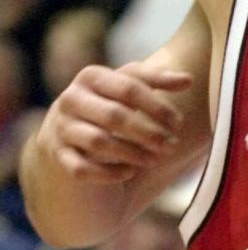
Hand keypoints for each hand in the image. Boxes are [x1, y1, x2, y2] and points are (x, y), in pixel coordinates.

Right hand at [38, 62, 191, 181]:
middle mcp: (71, 99)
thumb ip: (156, 80)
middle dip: (148, 132)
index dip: (158, 106)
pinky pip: (82, 168)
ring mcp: (61, 128)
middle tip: (171, 146)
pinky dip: (109, 173)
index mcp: (91, 77)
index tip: (178, 123)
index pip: (129, 87)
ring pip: (99, 142)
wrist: (68, 134)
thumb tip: (188, 79)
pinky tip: (130, 172)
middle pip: (114, 115)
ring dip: (133, 153)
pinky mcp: (59, 156)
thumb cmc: (109, 106)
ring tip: (155, 159)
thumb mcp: (128, 88)